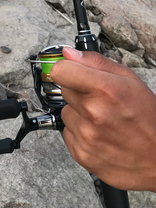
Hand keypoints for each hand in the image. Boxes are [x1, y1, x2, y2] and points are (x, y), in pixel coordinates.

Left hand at [51, 46, 155, 191]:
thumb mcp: (129, 80)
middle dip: (79, 92)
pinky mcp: (81, 154)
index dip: (65, 69)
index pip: (60, 71)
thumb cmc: (148, 118)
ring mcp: (86, 135)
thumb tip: (68, 53)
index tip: (71, 72)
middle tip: (100, 100)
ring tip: (103, 120)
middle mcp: (93, 113)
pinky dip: (80, 133)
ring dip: (79, 114)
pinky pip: (68, 133)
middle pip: (64, 90)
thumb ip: (95, 62)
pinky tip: (99, 134)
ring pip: (66, 112)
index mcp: (105, 90)